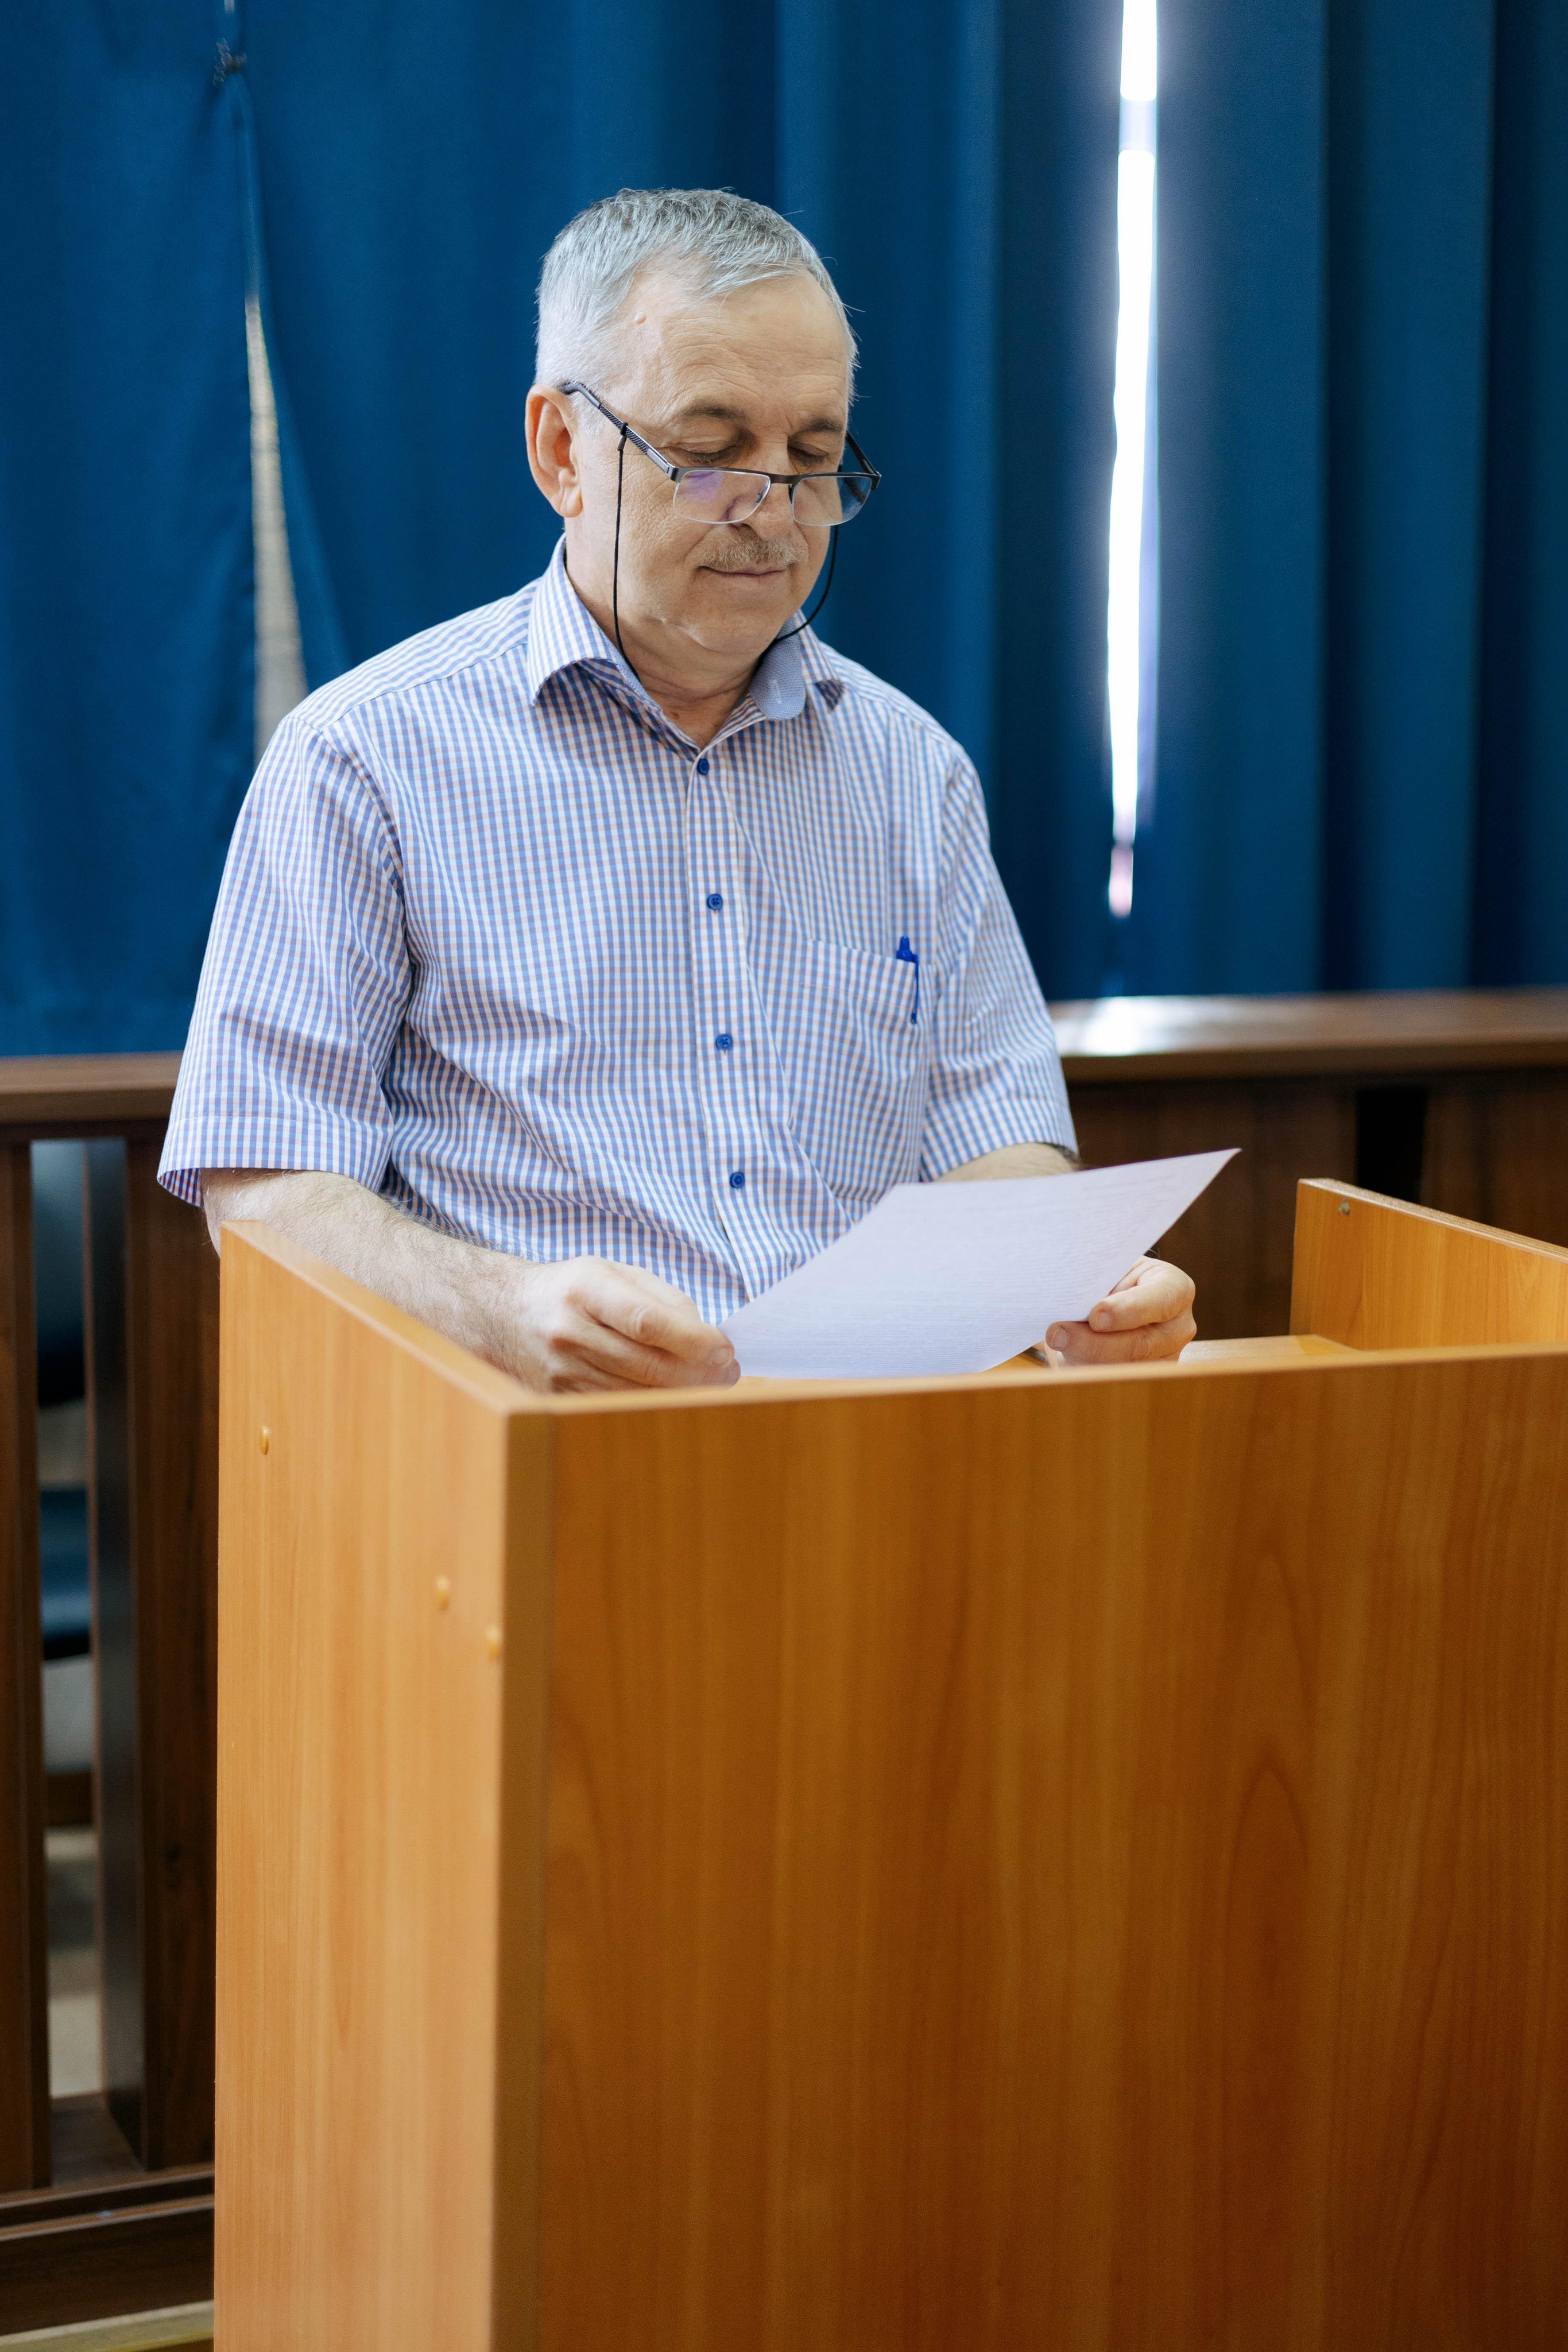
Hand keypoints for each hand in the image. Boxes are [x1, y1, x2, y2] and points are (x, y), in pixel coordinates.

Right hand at [499, 1256, 738, 1394]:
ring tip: (708, 1382)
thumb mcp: (616, 1273)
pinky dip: (653, 1403)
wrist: (505, 1314)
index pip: (646, 1321)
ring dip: (682, 1392)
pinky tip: (673, 1393)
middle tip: (727, 1371)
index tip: (724, 1350)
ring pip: (637, 1393)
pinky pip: (618, 1407)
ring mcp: (561, 1369)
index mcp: (585, 1288)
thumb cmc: (574, 1290)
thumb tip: (706, 1337)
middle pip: (647, 1365)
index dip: (692, 1340)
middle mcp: (569, 1330)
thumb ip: (664, 1300)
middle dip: (698, 1372)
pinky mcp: (559, 1397)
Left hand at [1042, 1257, 1196, 1366]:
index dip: (1128, 1309)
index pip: (1161, 1300)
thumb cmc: (1115, 1279)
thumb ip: (1100, 1284)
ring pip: (1125, 1368)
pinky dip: (1086, 1370)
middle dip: (1095, 1342)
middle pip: (1140, 1344)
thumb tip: (1075, 1303)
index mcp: (1175, 1289)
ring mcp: (1166, 1358)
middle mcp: (1178, 1327)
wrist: (1116, 1299)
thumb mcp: (1112, 1271)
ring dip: (1085, 1358)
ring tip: (1057, 1342)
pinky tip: (1066, 1358)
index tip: (1096, 1316)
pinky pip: (1115, 1381)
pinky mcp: (1146, 1378)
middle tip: (1059, 1334)